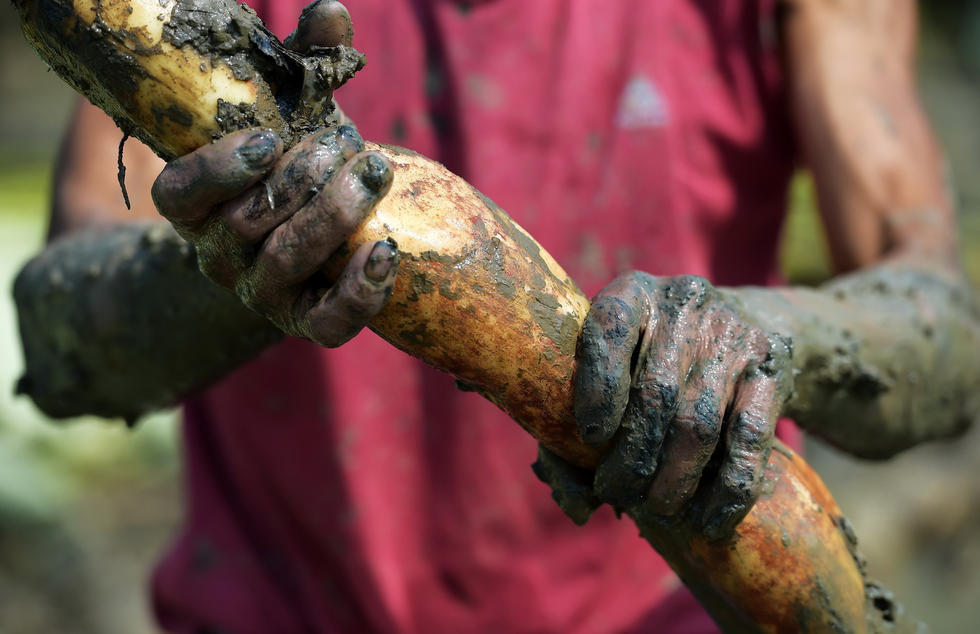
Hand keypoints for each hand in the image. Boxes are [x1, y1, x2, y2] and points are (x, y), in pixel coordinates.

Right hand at [150, 1, 395, 347]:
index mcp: (196, 205)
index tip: (268, 139)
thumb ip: (302, 61)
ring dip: (334, 216)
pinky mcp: (308, 323)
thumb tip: (330, 12)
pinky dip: (360, 290)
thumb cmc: (297, 156)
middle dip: (303, 181)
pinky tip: (387, 250)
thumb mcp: (293, 107)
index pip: (178, 198)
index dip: (218, 171)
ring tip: (374, 173)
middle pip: (246, 226)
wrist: (317, 226)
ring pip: (286, 264)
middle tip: (348, 145)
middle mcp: (218, 255)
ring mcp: (261, 295)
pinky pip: (328, 324)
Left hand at [536, 272, 791, 539]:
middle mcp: (685, 303)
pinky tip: (709, 520)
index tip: (589, 439)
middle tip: (616, 494)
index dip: (597, 386)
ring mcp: (733, 335)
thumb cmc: (652, 362)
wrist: (753, 325)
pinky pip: (751, 437)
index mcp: (632, 293)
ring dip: (675, 479)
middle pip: (656, 392)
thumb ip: (572, 435)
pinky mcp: (772, 370)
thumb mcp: (610, 373)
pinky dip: (729, 487)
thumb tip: (575, 507)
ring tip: (656, 511)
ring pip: (699, 422)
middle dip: (632, 457)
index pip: (609, 328)